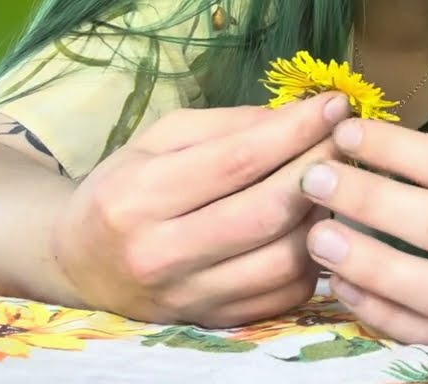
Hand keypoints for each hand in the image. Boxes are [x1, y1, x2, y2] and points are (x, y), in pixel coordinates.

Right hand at [51, 91, 349, 327]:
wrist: (80, 264)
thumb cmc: (126, 188)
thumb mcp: (160, 139)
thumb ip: (230, 125)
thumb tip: (301, 116)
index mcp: (138, 197)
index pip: (237, 161)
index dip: (296, 130)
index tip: (335, 104)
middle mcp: (160, 255)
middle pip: (266, 213)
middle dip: (319, 168)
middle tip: (348, 139)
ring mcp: (189, 298)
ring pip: (284, 259)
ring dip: (323, 216)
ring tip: (335, 183)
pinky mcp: (216, 323)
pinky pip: (286, 293)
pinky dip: (314, 257)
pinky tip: (317, 226)